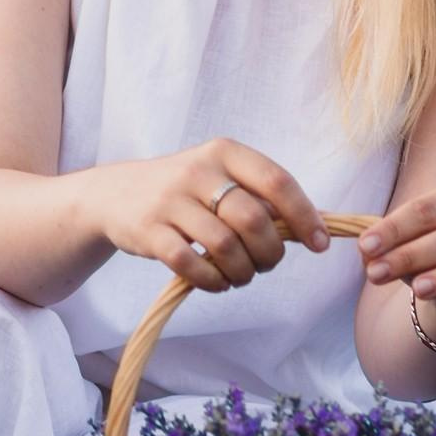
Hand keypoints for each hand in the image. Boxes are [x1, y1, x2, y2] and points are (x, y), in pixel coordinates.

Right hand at [93, 138, 329, 295]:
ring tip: (241, 276)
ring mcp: (169, 201)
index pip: (277, 182)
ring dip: (243, 272)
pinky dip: (213, 282)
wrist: (114, 195)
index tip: (320, 245)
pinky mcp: (148, 231)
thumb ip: (259, 196)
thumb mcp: (219, 176)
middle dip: (271, 253)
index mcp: (224, 152)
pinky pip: (191, 265)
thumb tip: (313, 226)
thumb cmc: (184, 190)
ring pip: (224, 246)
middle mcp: (197, 171)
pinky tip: (217, 283)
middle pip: (254, 220)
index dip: (305, 216)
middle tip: (268, 264)